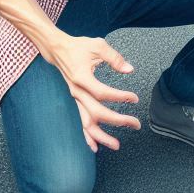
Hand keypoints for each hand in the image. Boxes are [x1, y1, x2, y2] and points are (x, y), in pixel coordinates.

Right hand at [42, 35, 140, 152]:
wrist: (58, 50)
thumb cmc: (78, 47)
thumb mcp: (98, 46)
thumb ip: (114, 58)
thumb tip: (130, 69)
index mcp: (82, 78)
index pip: (103, 93)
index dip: (120, 97)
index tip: (134, 98)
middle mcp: (77, 92)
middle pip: (97, 113)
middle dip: (117, 121)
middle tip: (136, 124)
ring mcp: (75, 99)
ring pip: (86, 124)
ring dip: (101, 137)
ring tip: (116, 145)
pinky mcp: (76, 102)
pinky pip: (81, 123)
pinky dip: (87, 136)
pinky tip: (95, 146)